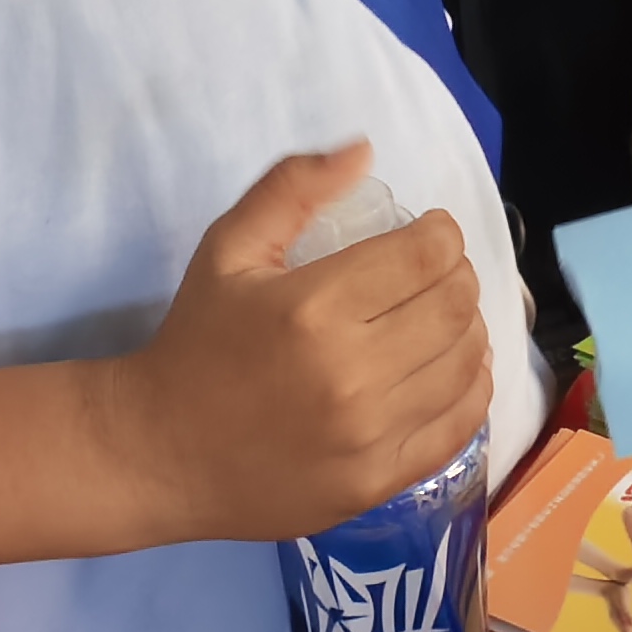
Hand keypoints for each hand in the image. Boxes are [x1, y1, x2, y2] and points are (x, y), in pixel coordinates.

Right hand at [94, 143, 490, 542]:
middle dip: (457, 274)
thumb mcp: (227, 248)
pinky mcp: (377, 482)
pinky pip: (460, 426)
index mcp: (314, 308)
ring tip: (439, 316)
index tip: (428, 232)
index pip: (427, 256)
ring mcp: (369, 436)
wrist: (160, 454)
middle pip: (455, 305)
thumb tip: (363, 149)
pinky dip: (471, 387)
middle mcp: (350, 374)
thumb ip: (292, 188)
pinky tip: (450, 368)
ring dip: (468, 327)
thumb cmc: (196, 342)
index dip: (442, 233)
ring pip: (466, 362)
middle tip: (433, 272)